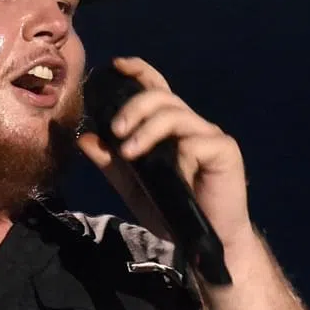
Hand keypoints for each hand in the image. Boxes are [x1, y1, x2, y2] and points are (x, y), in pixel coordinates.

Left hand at [77, 57, 256, 252]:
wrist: (204, 243)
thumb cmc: (172, 211)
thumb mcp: (133, 187)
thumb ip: (111, 164)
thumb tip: (85, 138)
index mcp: (169, 128)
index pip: (155, 87)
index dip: (139, 70)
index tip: (116, 66)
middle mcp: (190, 125)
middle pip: (161, 96)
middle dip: (134, 107)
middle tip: (117, 131)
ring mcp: (209, 136)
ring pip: (176, 114)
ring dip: (148, 129)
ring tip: (131, 152)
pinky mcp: (225, 151)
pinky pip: (197, 141)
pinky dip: (180, 154)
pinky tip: (175, 172)